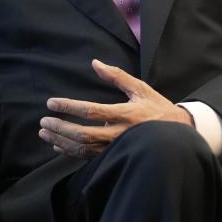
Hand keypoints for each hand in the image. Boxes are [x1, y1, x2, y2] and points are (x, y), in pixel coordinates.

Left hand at [38, 59, 193, 158]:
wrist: (179, 135)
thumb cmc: (157, 108)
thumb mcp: (140, 88)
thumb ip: (117, 76)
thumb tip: (95, 63)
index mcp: (126, 114)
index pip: (92, 111)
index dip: (69, 107)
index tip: (51, 103)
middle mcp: (120, 134)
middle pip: (84, 134)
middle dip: (60, 128)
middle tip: (43, 121)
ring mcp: (117, 149)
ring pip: (84, 149)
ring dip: (61, 141)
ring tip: (44, 133)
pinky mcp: (115, 157)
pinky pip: (89, 158)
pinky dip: (71, 152)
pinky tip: (58, 146)